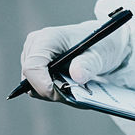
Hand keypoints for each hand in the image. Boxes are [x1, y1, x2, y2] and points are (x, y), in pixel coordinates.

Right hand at [20, 0, 134, 101]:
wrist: (102, 43)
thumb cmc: (100, 45)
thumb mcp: (99, 56)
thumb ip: (88, 65)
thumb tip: (77, 76)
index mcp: (46, 39)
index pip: (32, 68)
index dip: (43, 86)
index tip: (61, 95)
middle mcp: (35, 47)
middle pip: (32, 81)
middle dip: (53, 92)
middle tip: (77, 93)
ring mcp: (33, 57)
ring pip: (36, 87)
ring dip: (56, 93)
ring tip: (78, 89)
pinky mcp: (38, 68)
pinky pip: (41, 88)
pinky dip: (56, 92)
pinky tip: (72, 88)